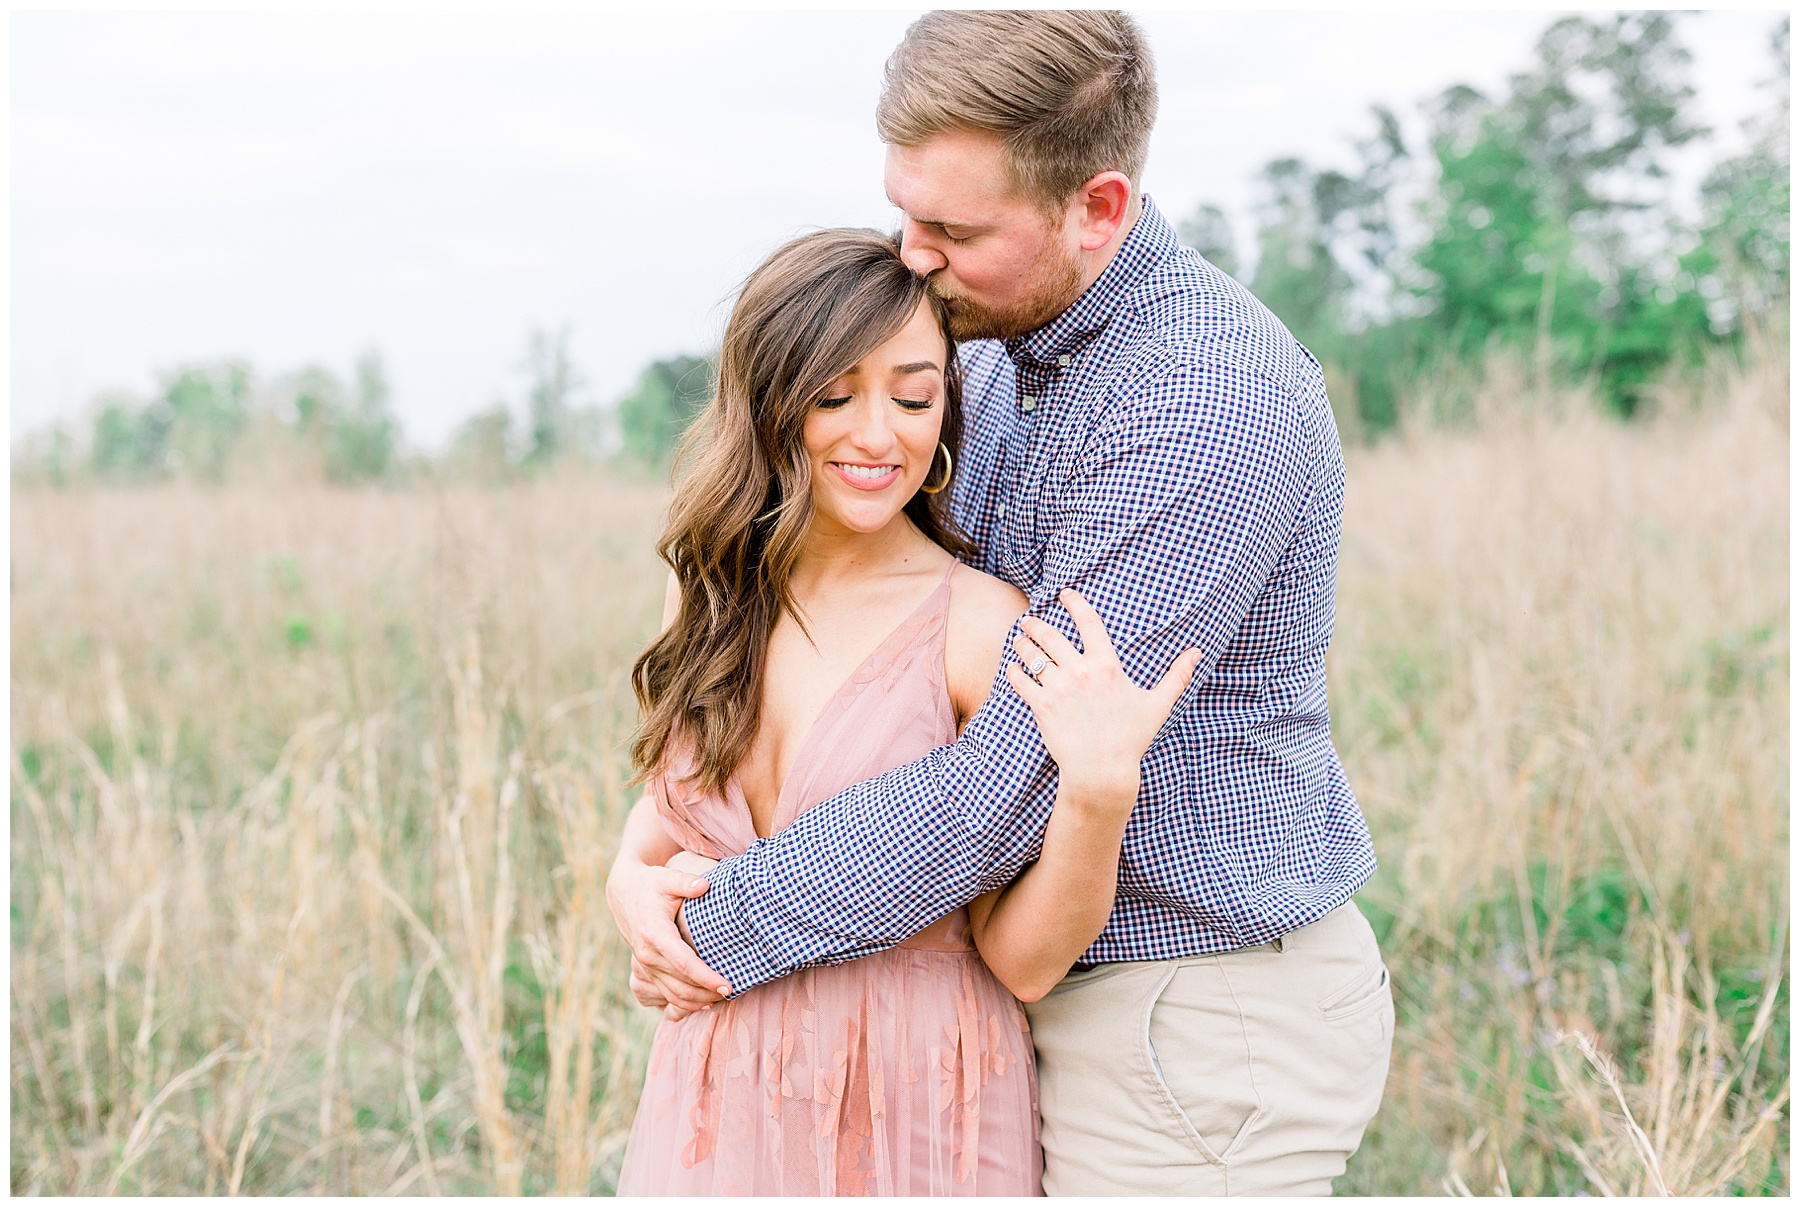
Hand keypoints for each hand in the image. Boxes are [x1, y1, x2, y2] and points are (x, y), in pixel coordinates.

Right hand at [605, 847, 732, 1016]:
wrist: (623, 893)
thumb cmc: (650, 884)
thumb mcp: (667, 878)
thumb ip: (685, 882)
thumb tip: (704, 885)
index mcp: (655, 934)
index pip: (685, 964)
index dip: (708, 978)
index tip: (729, 986)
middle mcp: (648, 955)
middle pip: (681, 985)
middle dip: (708, 993)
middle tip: (733, 992)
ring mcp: (645, 965)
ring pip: (674, 995)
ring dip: (698, 1001)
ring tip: (723, 999)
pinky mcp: (646, 970)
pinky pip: (666, 994)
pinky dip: (685, 1003)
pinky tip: (704, 1001)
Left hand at [1005, 588, 1199, 808]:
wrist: (1103, 771)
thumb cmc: (1131, 738)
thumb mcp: (1157, 705)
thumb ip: (1176, 676)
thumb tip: (1197, 653)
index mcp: (1107, 666)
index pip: (1088, 622)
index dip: (1075, 603)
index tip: (1065, 593)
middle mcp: (1081, 672)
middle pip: (1051, 635)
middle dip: (1036, 624)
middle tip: (1029, 619)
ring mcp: (1059, 689)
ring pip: (1033, 656)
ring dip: (1022, 644)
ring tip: (1018, 639)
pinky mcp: (1042, 707)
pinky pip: (1021, 681)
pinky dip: (1013, 671)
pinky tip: (1012, 667)